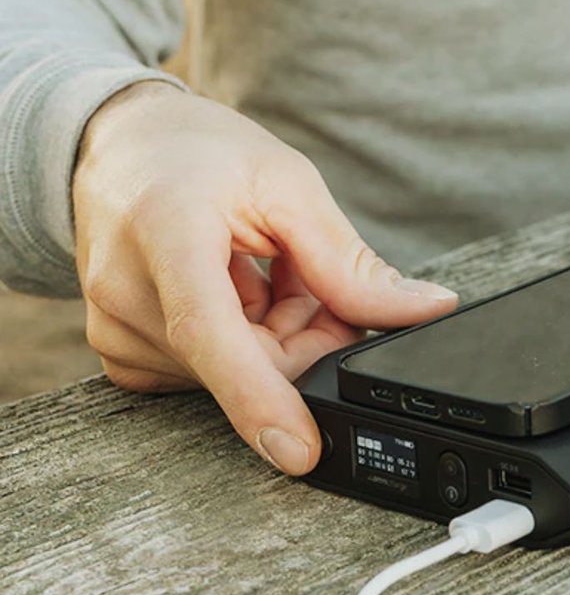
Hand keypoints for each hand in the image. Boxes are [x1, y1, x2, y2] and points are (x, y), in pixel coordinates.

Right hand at [72, 82, 458, 474]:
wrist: (121, 143)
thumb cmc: (198, 153)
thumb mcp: (288, 186)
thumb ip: (351, 262)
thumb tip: (426, 310)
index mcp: (164, 233)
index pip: (209, 332)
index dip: (258, 397)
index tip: (299, 451)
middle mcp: (128, 292)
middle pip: (252, 360)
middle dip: (312, 333)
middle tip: (313, 277)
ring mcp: (120, 331)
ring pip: (244, 372)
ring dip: (283, 334)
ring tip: (267, 270)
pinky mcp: (126, 355)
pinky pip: (216, 375)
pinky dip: (252, 342)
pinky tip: (245, 293)